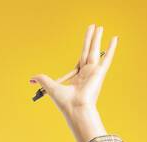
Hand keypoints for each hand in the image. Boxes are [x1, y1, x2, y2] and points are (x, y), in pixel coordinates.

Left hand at [30, 23, 116, 141]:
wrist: (75, 108)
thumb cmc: (65, 102)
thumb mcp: (50, 86)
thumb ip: (42, 79)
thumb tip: (31, 79)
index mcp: (79, 77)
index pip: (81, 59)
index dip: (83, 47)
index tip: (85, 39)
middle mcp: (88, 73)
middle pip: (89, 50)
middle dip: (91, 38)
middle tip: (94, 26)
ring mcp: (95, 72)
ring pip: (96, 50)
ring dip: (98, 38)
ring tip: (100, 26)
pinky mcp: (100, 72)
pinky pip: (107, 58)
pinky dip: (112, 48)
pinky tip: (115, 37)